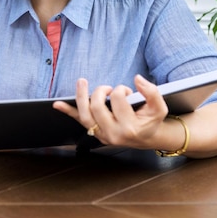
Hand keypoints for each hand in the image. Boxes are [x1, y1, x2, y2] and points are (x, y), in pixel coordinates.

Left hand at [52, 75, 168, 147]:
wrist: (145, 138)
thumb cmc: (150, 121)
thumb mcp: (159, 108)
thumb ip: (152, 92)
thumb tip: (137, 79)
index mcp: (129, 128)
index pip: (118, 100)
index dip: (122, 90)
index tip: (127, 92)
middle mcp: (113, 134)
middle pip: (97, 107)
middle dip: (102, 91)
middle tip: (109, 88)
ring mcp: (101, 134)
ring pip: (84, 115)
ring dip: (81, 96)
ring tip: (82, 82)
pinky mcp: (94, 132)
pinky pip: (79, 121)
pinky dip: (68, 111)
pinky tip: (57, 105)